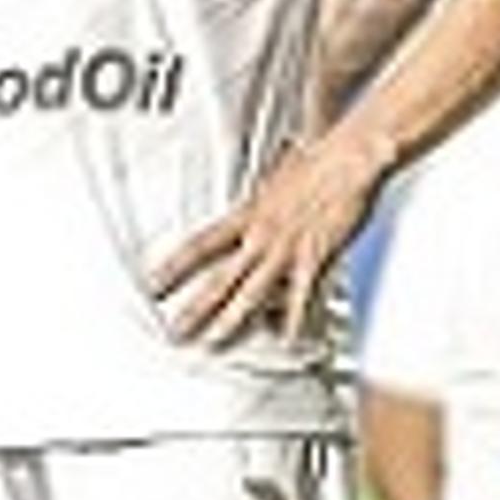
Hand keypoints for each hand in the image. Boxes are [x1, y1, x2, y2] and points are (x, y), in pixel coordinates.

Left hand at [149, 122, 391, 346]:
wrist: (347, 157)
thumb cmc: (317, 161)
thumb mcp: (276, 177)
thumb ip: (263, 200)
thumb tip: (255, 203)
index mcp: (248, 214)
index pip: (200, 244)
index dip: (173, 266)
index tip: (153, 284)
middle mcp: (261, 234)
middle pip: (220, 278)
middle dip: (195, 307)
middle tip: (175, 330)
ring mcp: (286, 249)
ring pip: (251, 292)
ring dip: (230, 319)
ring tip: (213, 341)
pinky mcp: (314, 258)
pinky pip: (301, 296)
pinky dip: (294, 321)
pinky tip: (286, 340)